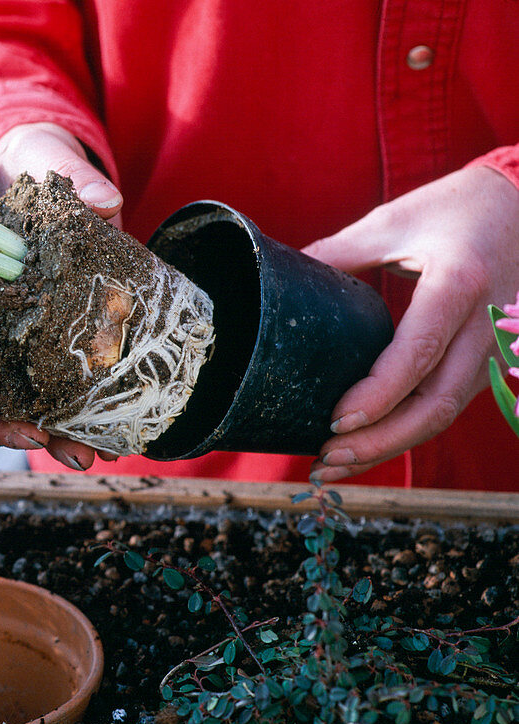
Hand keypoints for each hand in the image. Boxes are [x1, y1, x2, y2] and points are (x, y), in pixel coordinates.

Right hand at [0, 123, 123, 469]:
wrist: (52, 170)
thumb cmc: (28, 162)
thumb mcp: (40, 156)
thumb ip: (66, 172)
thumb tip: (104, 199)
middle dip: (4, 423)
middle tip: (41, 443)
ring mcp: (16, 332)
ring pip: (17, 396)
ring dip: (45, 432)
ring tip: (85, 455)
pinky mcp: (53, 337)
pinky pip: (56, 385)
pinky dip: (74, 413)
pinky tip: (100, 435)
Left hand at [303, 165, 518, 482]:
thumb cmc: (457, 207)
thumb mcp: (393, 220)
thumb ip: (338, 253)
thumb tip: (281, 282)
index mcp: (460, 282)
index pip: (419, 352)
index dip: (378, 394)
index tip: (335, 418)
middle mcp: (486, 323)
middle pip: (436, 403)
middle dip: (379, 439)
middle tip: (324, 457)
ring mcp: (495, 347)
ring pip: (445, 414)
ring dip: (390, 445)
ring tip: (333, 462)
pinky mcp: (490, 360)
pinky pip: (450, 405)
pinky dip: (409, 431)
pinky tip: (369, 445)